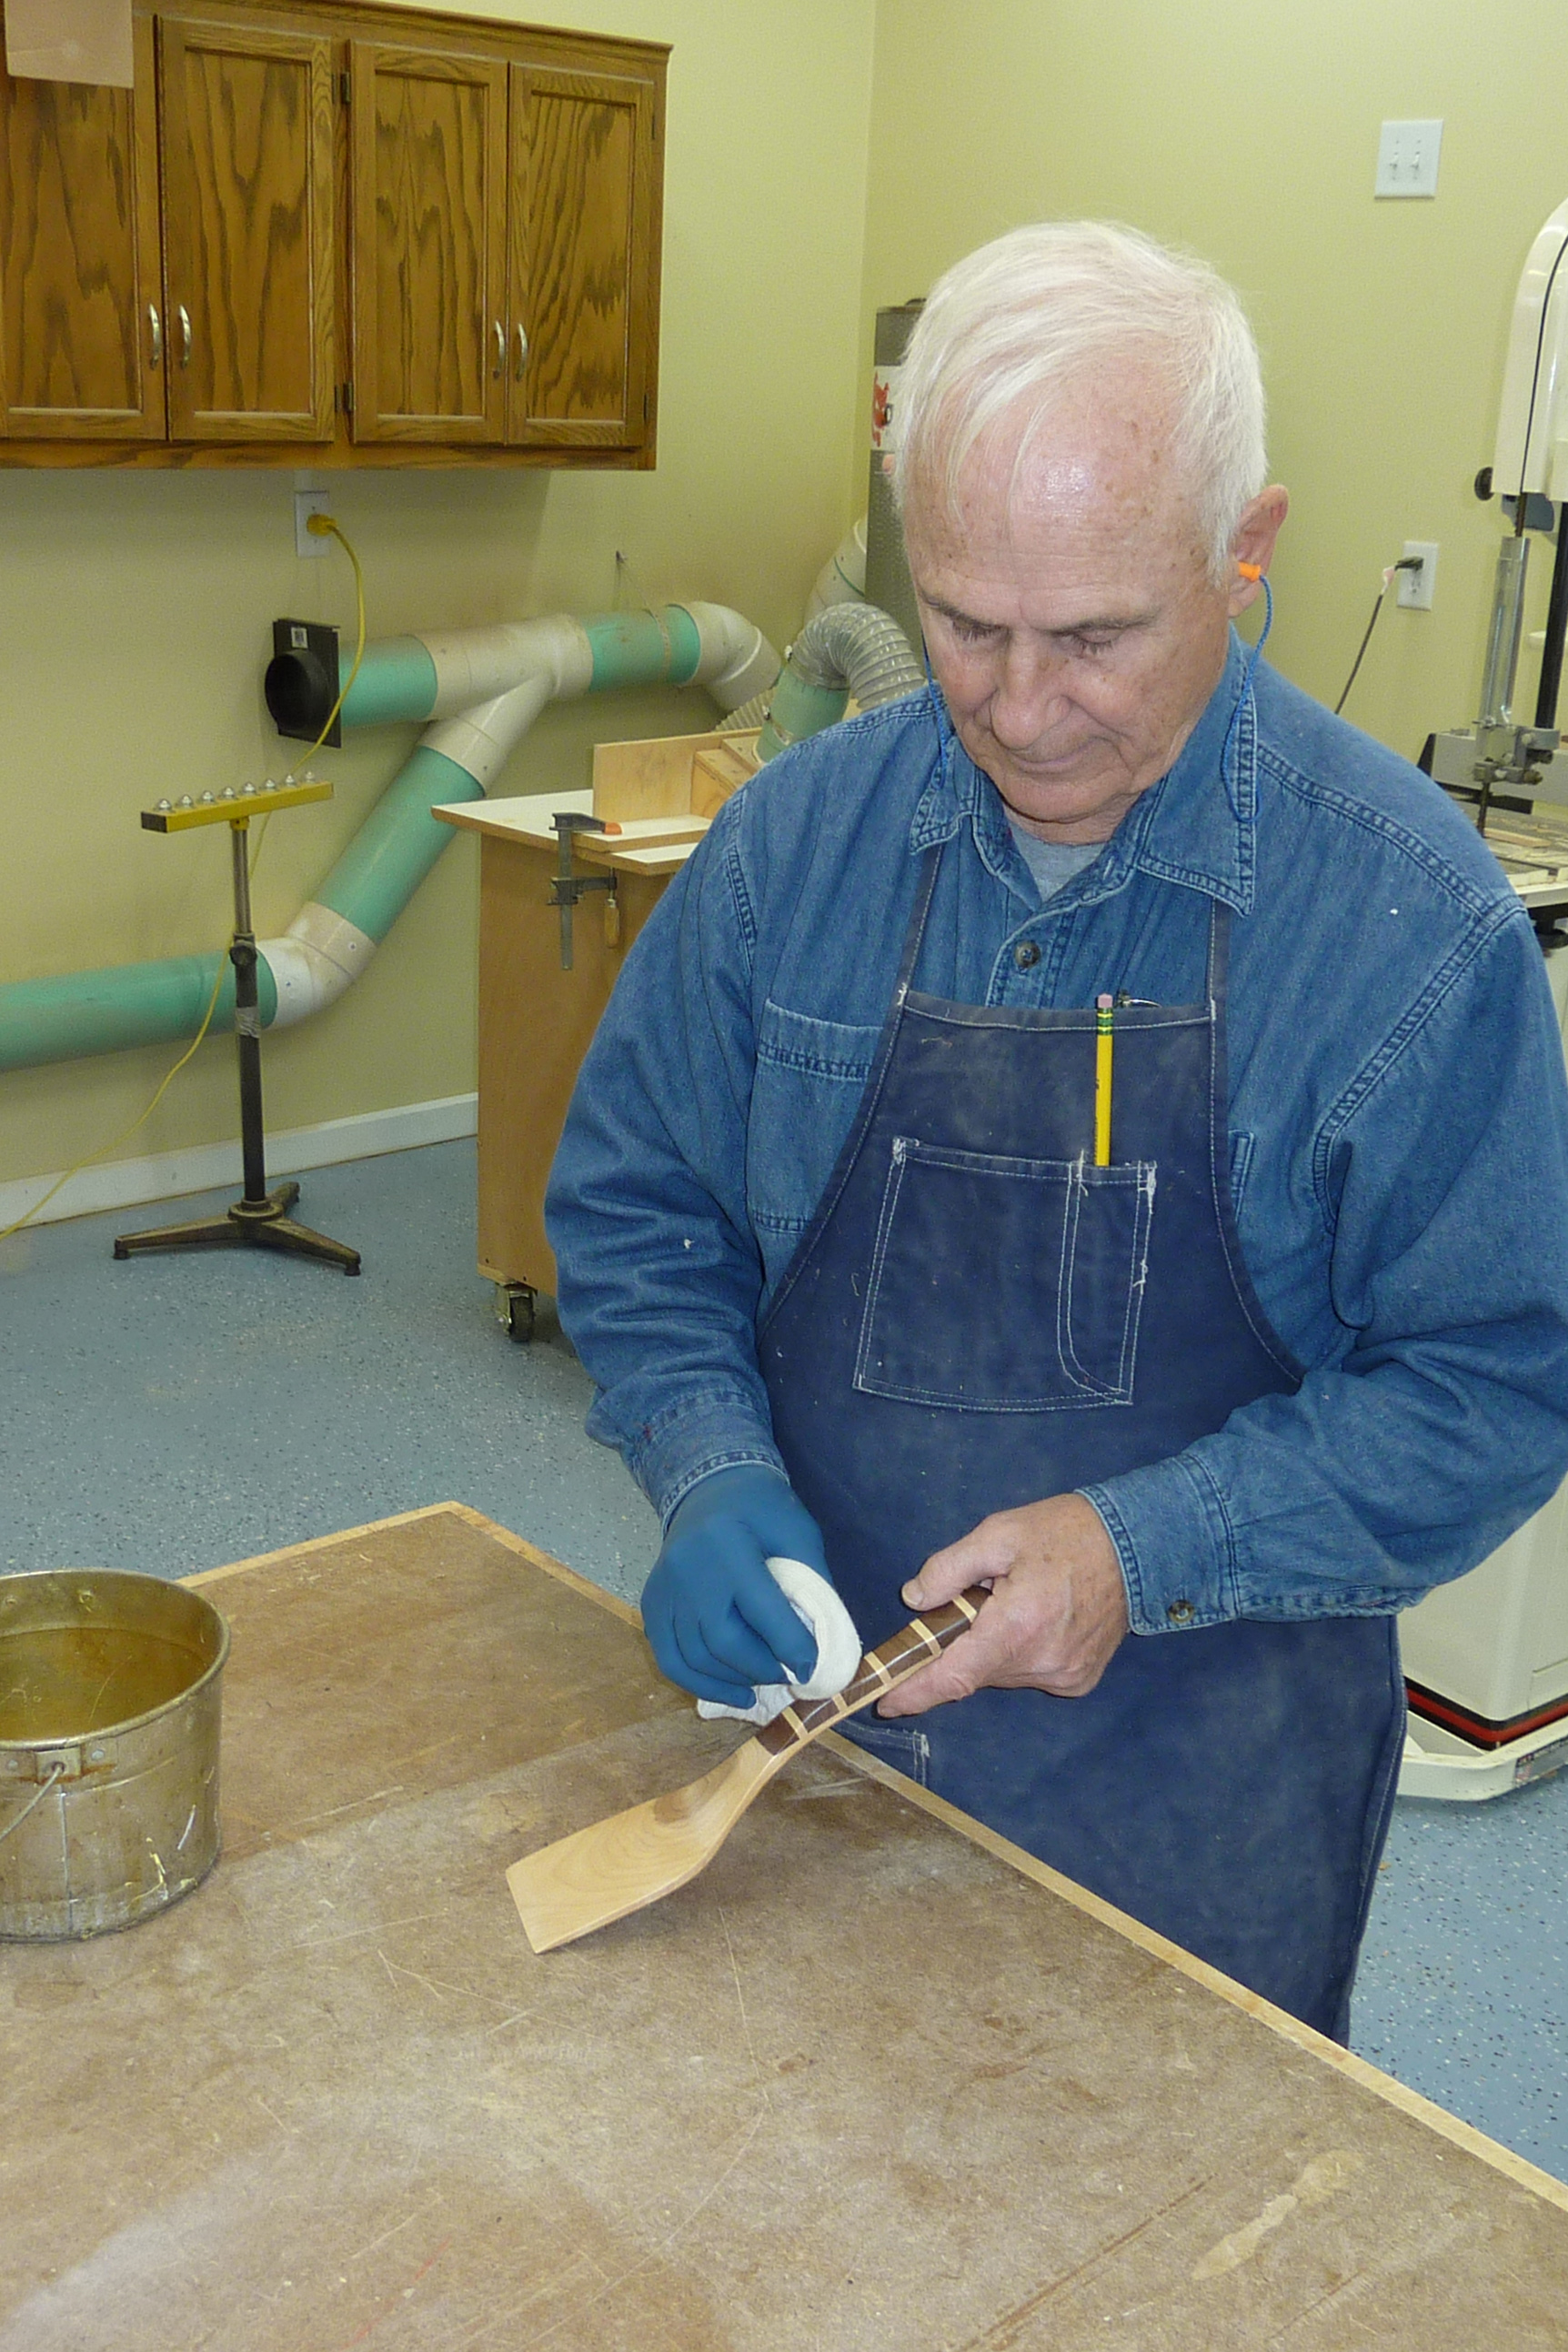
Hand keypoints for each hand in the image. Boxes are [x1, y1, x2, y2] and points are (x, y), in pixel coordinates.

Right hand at [641, 1466, 830, 1706]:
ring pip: (693, 1655)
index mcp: (728, 1543)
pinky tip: (729, 1691)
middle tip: (788, 1675)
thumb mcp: (798, 1533)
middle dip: (760, 1668)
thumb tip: (824, 1645)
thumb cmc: (762, 1508)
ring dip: (731, 1682)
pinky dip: (698, 1682)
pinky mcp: (651, 1602)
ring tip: (761, 1685)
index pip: (760, 1609)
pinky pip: (668, 1656)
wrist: (710, 1485)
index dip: (789, 1645)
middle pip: (721, 1640)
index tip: (811, 1668)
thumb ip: (812, 1584)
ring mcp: (664, 1587)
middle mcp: (688, 1568)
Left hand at [877, 1493, 1128, 1717]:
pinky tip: (1037, 1619)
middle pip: (976, 1671)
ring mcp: (1064, 1676)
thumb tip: (915, 1600)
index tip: (885, 1702)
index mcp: (1016, 1627)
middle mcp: (1040, 1663)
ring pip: (1003, 1673)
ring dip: (992, 1646)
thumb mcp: (999, 1533)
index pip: (954, 1677)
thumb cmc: (1066, 1533)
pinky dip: (1020, 1652)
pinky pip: (1031, 1673)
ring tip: (1014, 1601)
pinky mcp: (1080, 1680)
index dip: (915, 1694)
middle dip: (959, 1645)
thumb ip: (950, 1568)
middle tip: (969, 1602)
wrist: (1139, 1546)